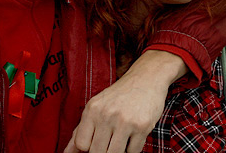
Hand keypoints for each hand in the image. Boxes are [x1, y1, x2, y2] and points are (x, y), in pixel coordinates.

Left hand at [64, 50, 186, 152]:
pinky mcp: (141, 126)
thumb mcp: (96, 106)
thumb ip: (80, 130)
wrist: (145, 80)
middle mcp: (106, 114)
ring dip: (117, 151)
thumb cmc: (118, 96)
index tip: (95, 142)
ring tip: (120, 139)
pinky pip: (133, 152)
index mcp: (92, 109)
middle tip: (109, 141)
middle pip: (97, 152)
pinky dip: (132, 148)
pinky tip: (132, 135)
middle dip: (103, 150)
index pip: (81, 144)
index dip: (88, 148)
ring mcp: (124, 121)